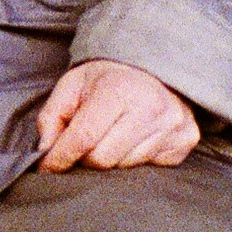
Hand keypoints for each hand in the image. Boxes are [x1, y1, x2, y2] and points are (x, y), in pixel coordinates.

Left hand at [36, 60, 199, 170]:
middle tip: (85, 143)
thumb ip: (51, 118)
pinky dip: (136, 159)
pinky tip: (136, 138)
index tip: (47, 167)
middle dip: (86, 157)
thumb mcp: (71, 86)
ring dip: (112, 158)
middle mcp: (151, 108)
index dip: (60, 157)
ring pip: (126, 167)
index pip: (83, 138)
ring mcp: (173, 125)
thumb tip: (45, 153)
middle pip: (103, 159)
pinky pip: (150, 167)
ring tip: (113, 135)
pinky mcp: (187, 139)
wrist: (155, 64)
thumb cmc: (107, 79)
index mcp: (118, 90)